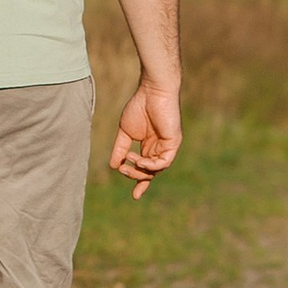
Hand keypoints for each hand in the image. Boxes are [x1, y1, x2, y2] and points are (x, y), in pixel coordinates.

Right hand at [108, 79, 180, 200]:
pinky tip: (139, 160)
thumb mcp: (125, 132)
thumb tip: (113, 166)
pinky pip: (163, 162)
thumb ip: (120, 149)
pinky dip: (151, 165)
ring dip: (141, 170)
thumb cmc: (139, 107)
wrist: (152, 91)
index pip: (146, 169)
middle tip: (123, 170)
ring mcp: (167, 147)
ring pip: (156, 169)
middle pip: (150, 172)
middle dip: (136, 177)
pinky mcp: (173, 143)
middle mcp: (159, 149)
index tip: (135, 197)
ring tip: (129, 161)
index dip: (140, 182)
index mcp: (149, 146)